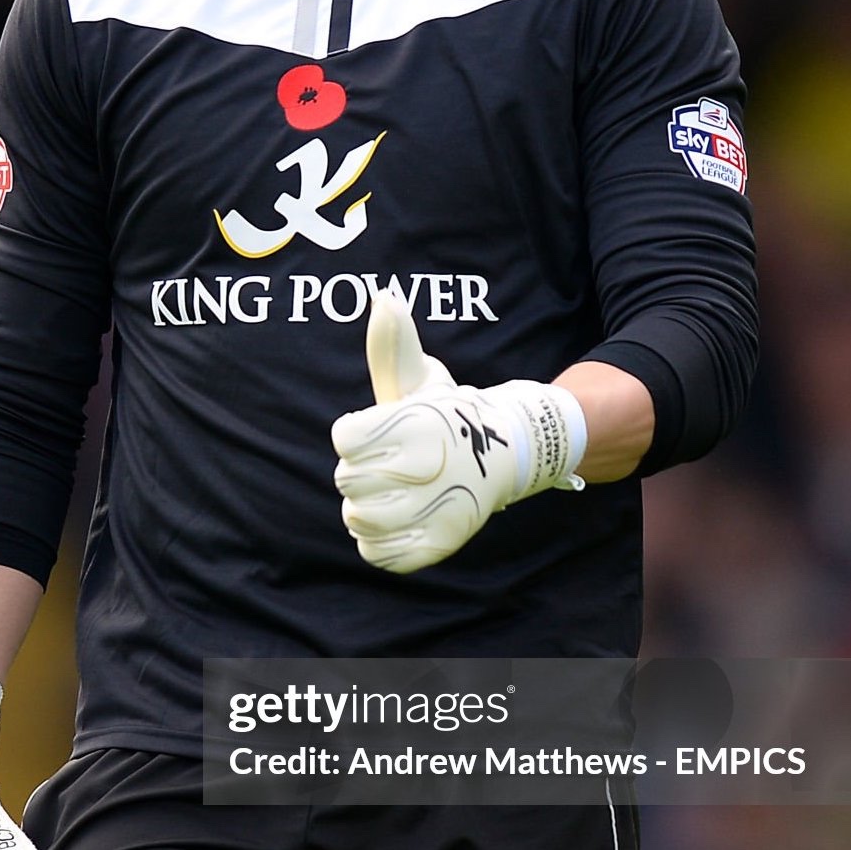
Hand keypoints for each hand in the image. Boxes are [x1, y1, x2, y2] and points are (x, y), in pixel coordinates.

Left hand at [332, 292, 586, 573]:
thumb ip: (393, 345)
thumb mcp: (420, 378)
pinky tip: (396, 520)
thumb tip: (383, 296)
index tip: (377, 430)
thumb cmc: (447, 414)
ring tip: (390, 492)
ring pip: (356, 519)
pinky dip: (378, 541)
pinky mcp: (435, 546)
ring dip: (365, 507)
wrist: (506, 454)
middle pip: (345, 479)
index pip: (344, 437)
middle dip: (360, 470)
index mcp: (417, 424)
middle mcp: (426, 468)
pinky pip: (376, 553)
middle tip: (389, 462)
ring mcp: (432, 511)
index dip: (354, 433)